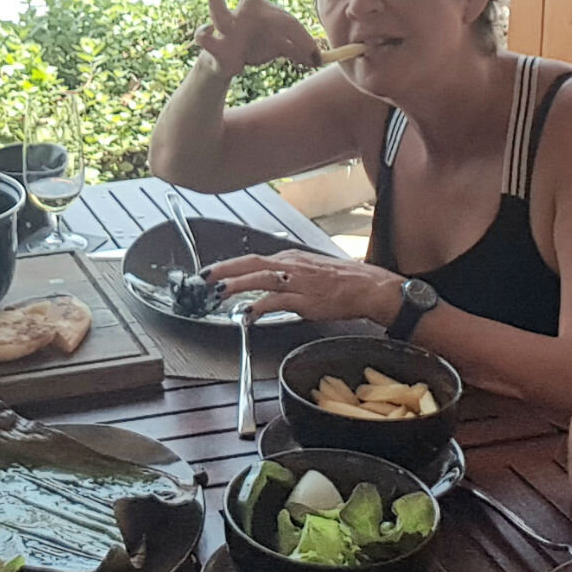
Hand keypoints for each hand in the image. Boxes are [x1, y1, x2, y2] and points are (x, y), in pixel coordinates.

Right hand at [194, 0, 320, 76]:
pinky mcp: (213, 45)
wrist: (228, 60)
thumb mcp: (278, 45)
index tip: (315, 56)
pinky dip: (204, 35)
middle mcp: (243, 16)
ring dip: (217, 4)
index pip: (286, 23)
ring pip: (220, 15)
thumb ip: (297, 49)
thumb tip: (318, 58)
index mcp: (262, 13)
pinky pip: (204, 39)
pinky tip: (207, 31)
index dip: (302, 40)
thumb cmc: (255, 44)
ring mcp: (226, 29)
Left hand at [203, 249, 405, 324]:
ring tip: (217, 292)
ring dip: (236, 284)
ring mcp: (298, 281)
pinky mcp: (306, 299)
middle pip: (251, 263)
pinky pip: (277, 301)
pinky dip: (259, 306)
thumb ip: (287, 274)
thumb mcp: (309, 269)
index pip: (253, 259)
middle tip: (203, 277)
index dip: (229, 265)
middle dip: (224, 269)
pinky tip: (247, 313)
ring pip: (260, 278)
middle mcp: (291, 265)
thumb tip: (267, 281)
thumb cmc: (342, 280)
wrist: (367, 287)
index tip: (211, 273)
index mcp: (290, 258)